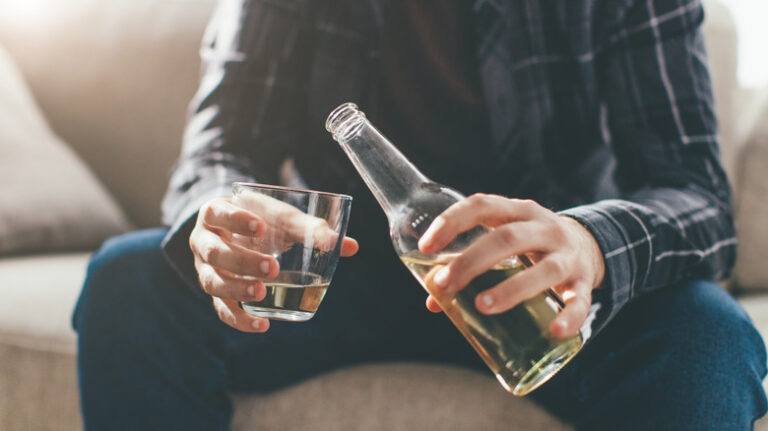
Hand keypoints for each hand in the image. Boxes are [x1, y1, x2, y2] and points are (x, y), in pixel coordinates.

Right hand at [189, 196, 358, 332]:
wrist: (237, 231)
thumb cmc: (262, 219)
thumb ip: (311, 229)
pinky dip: (240, 320)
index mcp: (215, 213)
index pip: (217, 212)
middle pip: (215, 253)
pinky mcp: (216, 293)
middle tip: (273, 267)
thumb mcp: (281, 217)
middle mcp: (204, 242)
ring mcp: (205, 270)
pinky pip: (222, 310)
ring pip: (213, 282)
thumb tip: (351, 247)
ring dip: (237, 290)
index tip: (261, 226)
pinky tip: (262, 326)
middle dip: (243, 261)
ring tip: (262, 293)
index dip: (236, 219)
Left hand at [417, 194, 603, 337]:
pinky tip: (554, 331)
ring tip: (482, 306)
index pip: (482, 205)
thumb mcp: (504, 244)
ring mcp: (568, 255)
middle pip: (508, 238)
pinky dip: (569, 316)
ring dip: (511, 289)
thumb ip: (470, 265)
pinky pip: (579, 300)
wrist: (588, 246)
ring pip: (544, 270)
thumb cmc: (530, 247)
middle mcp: (545, 228)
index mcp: (518, 211)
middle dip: (472, 261)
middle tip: (445, 284)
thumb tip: (434, 300)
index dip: (452, 222)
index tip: (426, 247)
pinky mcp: (585, 282)